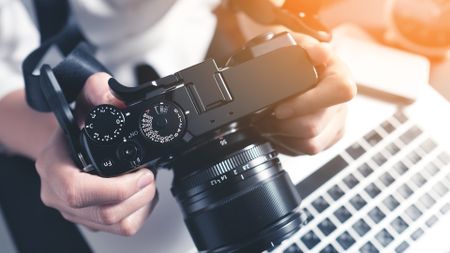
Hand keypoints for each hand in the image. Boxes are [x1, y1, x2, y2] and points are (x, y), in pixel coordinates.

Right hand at [35, 73, 156, 235]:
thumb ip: (99, 90)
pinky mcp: (91, 219)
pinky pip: (122, 227)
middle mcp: (59, 193)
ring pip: (117, 225)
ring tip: (145, 180)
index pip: (77, 191)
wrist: (72, 137)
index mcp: (53, 166)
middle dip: (138, 195)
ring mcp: (75, 210)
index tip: (142, 174)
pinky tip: (139, 191)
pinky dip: (141, 210)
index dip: (115, 189)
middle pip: (104, 214)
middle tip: (149, 174)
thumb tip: (116, 101)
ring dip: (142, 203)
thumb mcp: (87, 95)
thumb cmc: (78, 120)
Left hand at [257, 34, 356, 154]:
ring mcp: (336, 123)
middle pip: (314, 126)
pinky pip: (307, 151)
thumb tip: (321, 53)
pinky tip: (281, 131)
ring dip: (284, 136)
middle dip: (283, 124)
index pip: (339, 91)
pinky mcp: (327, 139)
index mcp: (338, 75)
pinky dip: (289, 144)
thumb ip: (305, 46)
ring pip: (310, 144)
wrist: (289, 73)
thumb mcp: (292, 44)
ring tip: (270, 123)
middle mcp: (341, 102)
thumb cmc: (292, 59)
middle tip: (266, 117)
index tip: (280, 108)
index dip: (306, 103)